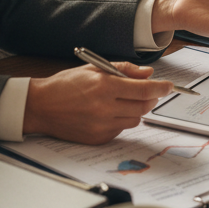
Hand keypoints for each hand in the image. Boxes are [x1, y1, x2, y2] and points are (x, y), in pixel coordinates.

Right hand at [22, 63, 172, 142]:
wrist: (40, 106)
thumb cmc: (65, 85)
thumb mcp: (94, 68)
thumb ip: (124, 69)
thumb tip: (148, 73)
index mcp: (104, 86)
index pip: (144, 89)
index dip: (160, 88)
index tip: (168, 86)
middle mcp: (104, 108)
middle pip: (143, 107)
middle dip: (151, 99)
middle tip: (150, 92)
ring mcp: (101, 126)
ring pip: (134, 120)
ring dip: (136, 110)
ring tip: (124, 101)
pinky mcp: (97, 138)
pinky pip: (120, 130)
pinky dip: (121, 121)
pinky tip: (109, 112)